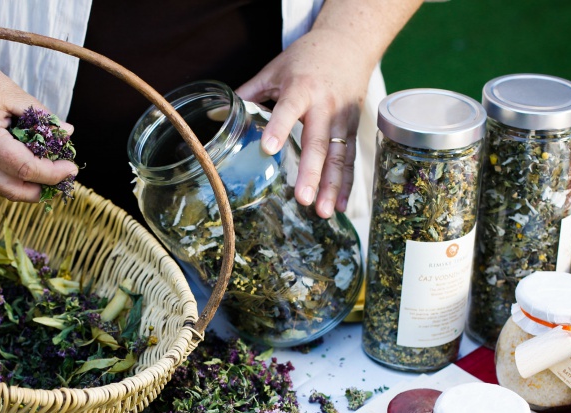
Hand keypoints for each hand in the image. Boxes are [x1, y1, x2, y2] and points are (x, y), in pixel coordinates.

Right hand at [0, 46, 77, 201]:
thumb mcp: (11, 92)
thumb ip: (41, 116)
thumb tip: (67, 132)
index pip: (26, 170)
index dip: (53, 173)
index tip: (72, 167)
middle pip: (14, 191)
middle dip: (43, 188)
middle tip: (64, 175)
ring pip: (2, 190)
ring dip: (28, 186)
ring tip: (50, 171)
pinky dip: (12, 177)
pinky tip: (29, 164)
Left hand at [237, 27, 371, 218]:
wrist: (349, 43)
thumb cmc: (307, 57)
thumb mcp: (275, 69)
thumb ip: (249, 93)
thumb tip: (218, 115)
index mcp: (301, 87)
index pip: (289, 109)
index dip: (279, 128)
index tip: (268, 148)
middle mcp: (325, 104)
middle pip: (318, 142)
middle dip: (311, 172)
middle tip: (302, 198)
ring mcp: (342, 118)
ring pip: (338, 156)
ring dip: (331, 186)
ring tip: (322, 211)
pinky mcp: (353, 128)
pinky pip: (350, 159)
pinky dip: (346, 183)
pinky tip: (339, 206)